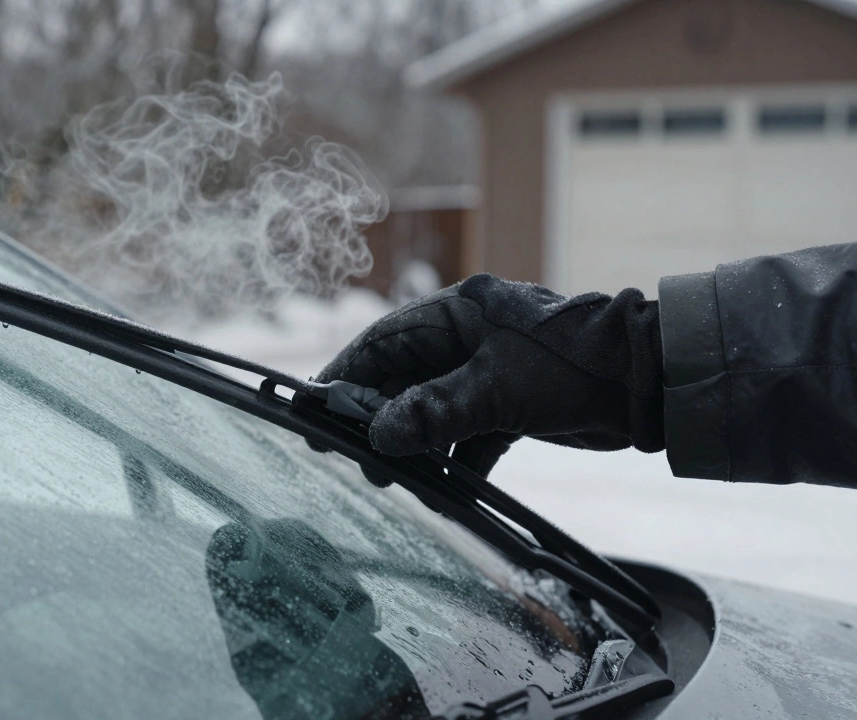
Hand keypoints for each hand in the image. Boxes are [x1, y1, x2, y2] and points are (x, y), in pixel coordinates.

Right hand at [317, 275, 664, 478]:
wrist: (651, 384)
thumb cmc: (576, 366)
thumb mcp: (497, 389)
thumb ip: (435, 412)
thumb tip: (378, 437)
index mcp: (457, 314)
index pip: (382, 342)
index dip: (346, 376)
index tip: (316, 411)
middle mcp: (466, 338)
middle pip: (401, 379)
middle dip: (379, 420)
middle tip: (362, 462)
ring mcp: (487, 372)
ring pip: (432, 409)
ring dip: (415, 447)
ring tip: (397, 482)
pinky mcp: (510, 404)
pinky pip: (466, 433)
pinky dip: (454, 460)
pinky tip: (443, 490)